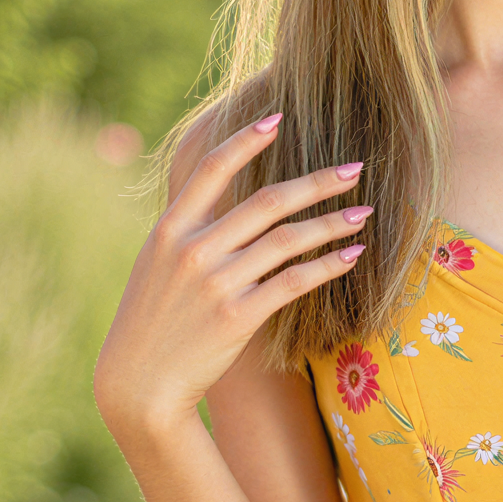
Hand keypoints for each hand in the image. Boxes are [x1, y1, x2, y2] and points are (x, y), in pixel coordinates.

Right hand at [93, 110, 369, 438]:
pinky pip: (293, 282)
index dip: (247, 140)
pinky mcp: (237, 316)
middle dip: (317, 181)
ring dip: (333, 223)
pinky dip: (327, 266)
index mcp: (170, 229)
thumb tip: (223, 206)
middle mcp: (193, 249)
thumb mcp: (154, 267)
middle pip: (266, 201)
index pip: (212, 169)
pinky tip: (352, 256)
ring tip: (365, 213)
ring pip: (287, 240)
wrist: (137, 385)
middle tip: (356, 167)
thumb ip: (186, 234)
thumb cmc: (151, 323)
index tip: (279, 116)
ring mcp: (216, 282)